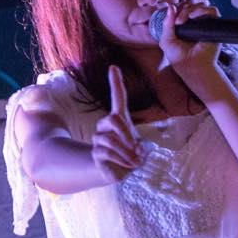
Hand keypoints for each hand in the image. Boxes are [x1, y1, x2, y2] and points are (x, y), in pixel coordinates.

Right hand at [91, 65, 142, 182]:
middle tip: (137, 146)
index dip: (115, 82)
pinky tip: (128, 164)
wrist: (121, 171)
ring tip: (134, 159)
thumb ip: (139, 145)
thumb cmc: (133, 155)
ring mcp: (98, 137)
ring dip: (127, 151)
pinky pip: (107, 152)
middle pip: (113, 119)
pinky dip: (122, 159)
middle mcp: (106, 125)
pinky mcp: (95, 151)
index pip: (118, 97)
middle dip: (126, 133)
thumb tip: (133, 146)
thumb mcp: (141, 148)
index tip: (113, 66)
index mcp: (120, 119)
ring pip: (110, 139)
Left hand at [156, 0, 221, 75]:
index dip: (177, 7)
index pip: (183, 7)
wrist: (191, 66)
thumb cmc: (179, 57)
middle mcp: (196, 22)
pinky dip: (202, 10)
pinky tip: (193, 17)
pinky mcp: (214, 25)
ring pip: (201, 5)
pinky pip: (212, 10)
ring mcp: (205, 23)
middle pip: (192, 4)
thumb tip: (170, 7)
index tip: (171, 14)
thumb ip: (167, 24)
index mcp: (185, 24)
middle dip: (183, 8)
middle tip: (178, 22)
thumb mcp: (166, 40)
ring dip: (190, 9)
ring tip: (183, 20)